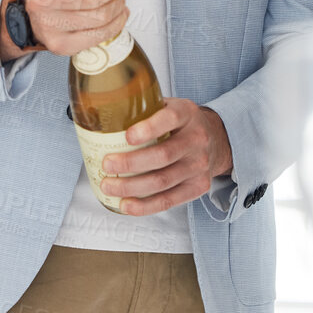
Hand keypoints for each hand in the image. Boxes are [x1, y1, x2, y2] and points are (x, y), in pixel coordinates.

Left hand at [100, 98, 232, 214]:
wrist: (215, 139)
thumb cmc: (180, 123)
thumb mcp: (167, 106)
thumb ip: (143, 108)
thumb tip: (97, 113)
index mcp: (186, 113)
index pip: (170, 119)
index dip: (149, 128)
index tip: (127, 136)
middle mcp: (197, 139)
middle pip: (163, 155)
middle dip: (131, 163)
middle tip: (106, 164)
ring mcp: (199, 165)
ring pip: (163, 181)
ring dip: (131, 187)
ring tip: (108, 186)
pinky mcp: (198, 186)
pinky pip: (169, 200)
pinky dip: (145, 206)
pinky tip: (126, 205)